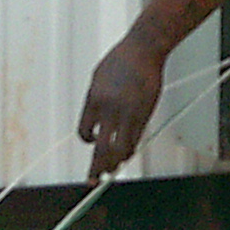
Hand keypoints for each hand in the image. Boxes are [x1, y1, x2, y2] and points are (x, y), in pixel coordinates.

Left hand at [76, 36, 163, 178]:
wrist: (144, 49)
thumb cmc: (122, 60)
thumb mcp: (98, 78)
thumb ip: (95, 100)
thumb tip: (95, 120)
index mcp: (94, 99)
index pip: (85, 131)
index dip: (88, 141)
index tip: (92, 143)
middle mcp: (109, 109)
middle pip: (100, 148)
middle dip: (96, 167)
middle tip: (92, 180)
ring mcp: (128, 113)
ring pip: (120, 148)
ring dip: (115, 161)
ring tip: (112, 170)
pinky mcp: (145, 113)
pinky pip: (135, 139)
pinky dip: (130, 149)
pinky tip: (128, 154)